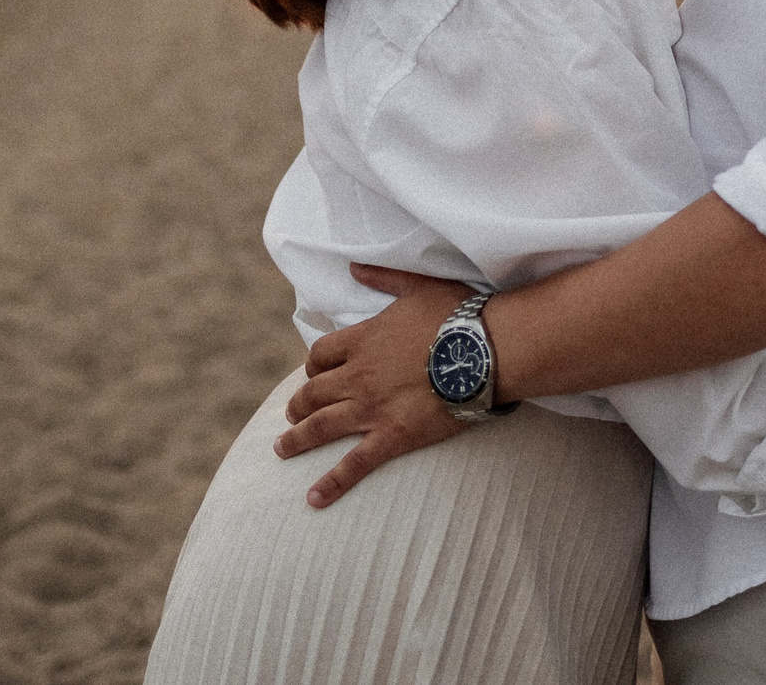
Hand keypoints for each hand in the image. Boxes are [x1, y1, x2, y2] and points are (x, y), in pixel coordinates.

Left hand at [274, 265, 473, 507]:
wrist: (483, 350)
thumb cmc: (456, 315)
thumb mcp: (418, 286)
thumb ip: (384, 277)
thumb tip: (354, 266)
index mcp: (362, 340)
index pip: (320, 356)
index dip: (312, 366)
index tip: (312, 374)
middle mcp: (358, 375)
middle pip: (313, 392)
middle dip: (298, 404)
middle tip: (291, 415)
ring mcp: (371, 408)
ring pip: (321, 425)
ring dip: (297, 438)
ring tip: (282, 448)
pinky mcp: (391, 436)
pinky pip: (354, 464)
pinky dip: (331, 483)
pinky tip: (313, 499)